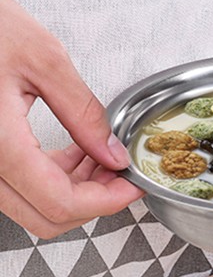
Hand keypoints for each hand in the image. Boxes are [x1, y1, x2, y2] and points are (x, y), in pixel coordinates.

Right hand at [0, 0, 142, 238]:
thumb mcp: (42, 59)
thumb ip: (83, 113)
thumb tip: (114, 155)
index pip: (60, 202)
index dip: (106, 201)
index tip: (131, 184)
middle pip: (46, 217)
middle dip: (93, 201)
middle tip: (120, 174)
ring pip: (32, 207)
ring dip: (75, 191)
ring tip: (102, 158)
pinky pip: (17, 187)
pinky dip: (52, 179)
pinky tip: (75, 153)